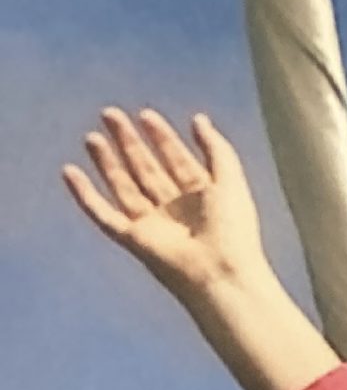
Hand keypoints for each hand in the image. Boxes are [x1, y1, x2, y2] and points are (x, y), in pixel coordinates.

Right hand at [61, 105, 336, 389]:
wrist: (221, 275)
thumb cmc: (233, 231)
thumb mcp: (229, 180)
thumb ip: (217, 148)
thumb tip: (199, 119)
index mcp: (201, 198)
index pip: (176, 160)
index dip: (161, 137)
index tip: (146, 114)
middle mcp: (174, 211)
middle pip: (146, 169)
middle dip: (129, 142)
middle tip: (111, 114)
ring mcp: (153, 226)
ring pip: (123, 187)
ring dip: (107, 162)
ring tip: (93, 137)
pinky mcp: (133, 240)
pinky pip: (103, 215)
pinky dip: (85, 195)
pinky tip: (70, 172)